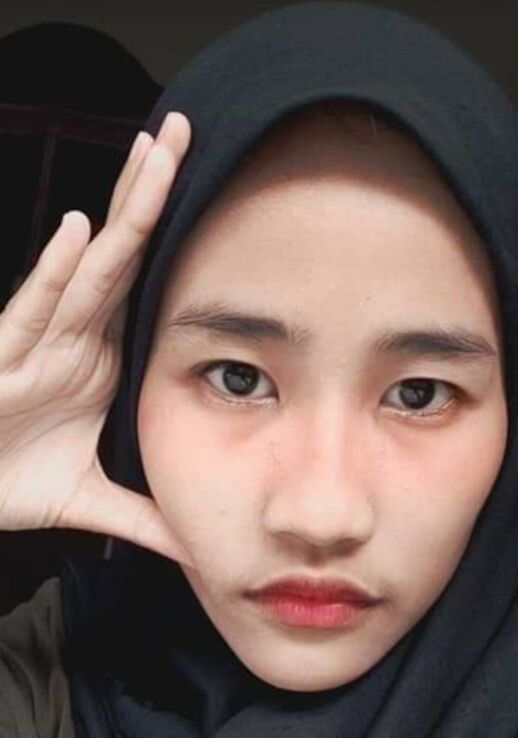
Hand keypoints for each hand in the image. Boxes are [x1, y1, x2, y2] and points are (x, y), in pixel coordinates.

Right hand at [0, 111, 193, 566]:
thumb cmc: (8, 481)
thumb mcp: (91, 499)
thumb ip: (143, 515)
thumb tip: (195, 543)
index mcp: (99, 356)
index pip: (145, 284)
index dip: (175, 237)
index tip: (215, 194)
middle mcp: (74, 336)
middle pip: (124, 253)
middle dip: (153, 193)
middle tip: (186, 132)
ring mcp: (40, 340)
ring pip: (88, 266)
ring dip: (121, 213)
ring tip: (152, 153)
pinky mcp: (3, 356)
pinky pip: (33, 306)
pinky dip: (57, 271)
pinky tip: (80, 231)